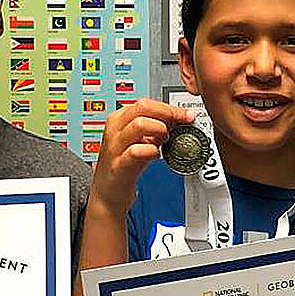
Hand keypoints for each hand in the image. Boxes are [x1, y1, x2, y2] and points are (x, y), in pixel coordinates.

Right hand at [90, 98, 194, 217]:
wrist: (109, 192)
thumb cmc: (125, 164)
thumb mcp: (140, 140)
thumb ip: (156, 127)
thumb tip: (179, 118)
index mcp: (119, 119)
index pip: (146, 103)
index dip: (169, 107)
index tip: (185, 114)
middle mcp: (115, 129)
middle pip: (142, 107)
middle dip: (168, 113)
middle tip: (181, 124)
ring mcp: (115, 146)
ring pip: (139, 125)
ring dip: (160, 130)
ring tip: (165, 140)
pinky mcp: (119, 165)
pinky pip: (136, 151)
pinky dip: (151, 151)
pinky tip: (156, 155)